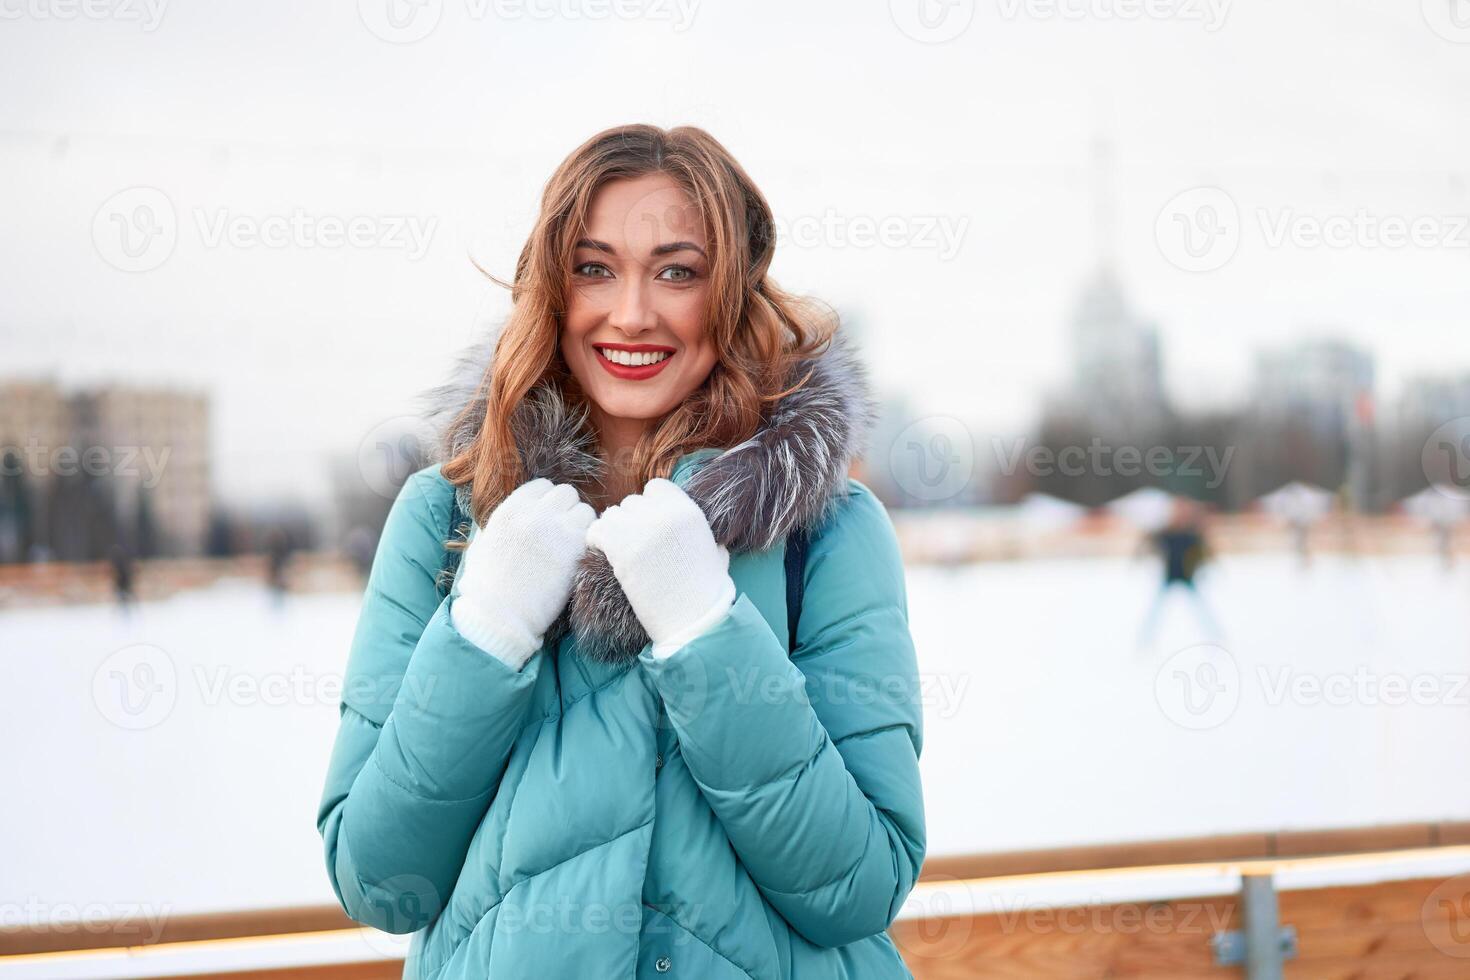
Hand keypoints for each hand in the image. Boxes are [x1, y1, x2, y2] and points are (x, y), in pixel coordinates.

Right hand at [450, 478, 594, 668]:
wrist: (499, 616)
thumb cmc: (487, 587)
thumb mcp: (485, 543)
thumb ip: (504, 523)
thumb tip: (518, 513)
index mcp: (510, 510)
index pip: (541, 487)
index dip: (546, 502)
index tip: (546, 519)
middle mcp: (534, 513)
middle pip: (566, 493)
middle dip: (566, 510)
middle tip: (562, 533)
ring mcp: (557, 529)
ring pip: (585, 510)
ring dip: (582, 525)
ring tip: (571, 547)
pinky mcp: (576, 548)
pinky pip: (596, 532)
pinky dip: (591, 542)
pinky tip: (579, 558)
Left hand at [585, 478, 736, 657]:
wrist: (691, 618)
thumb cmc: (705, 591)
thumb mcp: (714, 552)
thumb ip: (704, 535)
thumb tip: (709, 537)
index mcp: (687, 510)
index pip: (655, 488)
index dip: (651, 507)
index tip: (651, 527)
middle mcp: (663, 513)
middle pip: (631, 503)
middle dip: (631, 521)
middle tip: (634, 546)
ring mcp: (641, 529)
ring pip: (612, 515)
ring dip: (613, 531)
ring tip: (620, 553)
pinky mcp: (620, 547)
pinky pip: (596, 530)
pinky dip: (597, 541)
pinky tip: (606, 556)